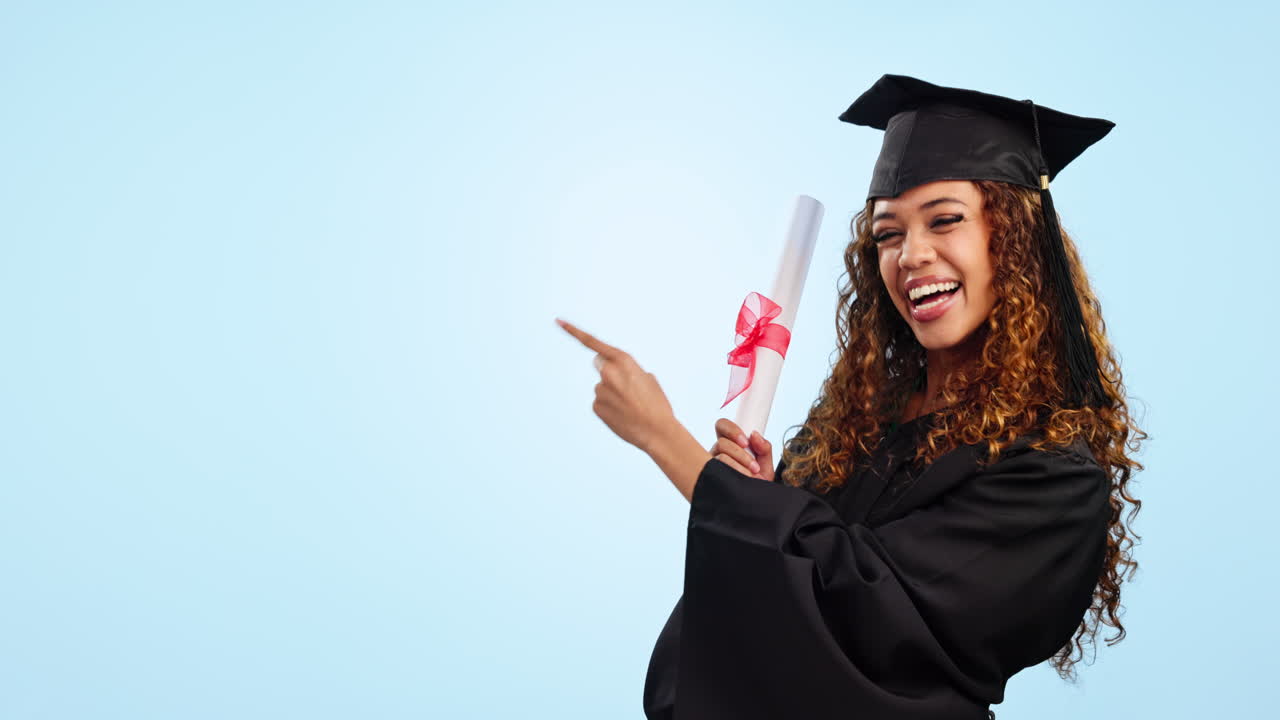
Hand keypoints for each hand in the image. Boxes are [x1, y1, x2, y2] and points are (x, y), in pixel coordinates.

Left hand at [557, 317, 675, 451]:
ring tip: (631, 405)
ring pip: (602, 386)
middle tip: (627, 387)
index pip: (593, 342)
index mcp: (623, 360)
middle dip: (609, 371)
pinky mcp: (596, 406)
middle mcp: (608, 372)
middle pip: (600, 364)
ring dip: (613, 393)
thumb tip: (616, 373)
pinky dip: (610, 407)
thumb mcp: (647, 378)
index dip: (573, 331)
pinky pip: (600, 402)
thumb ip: (628, 370)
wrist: (657, 432)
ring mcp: (600, 390)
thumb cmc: (657, 404)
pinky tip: (623, 414)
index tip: (558, 321)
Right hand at [708, 417, 774, 481]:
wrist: (754, 508)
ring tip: (751, 474)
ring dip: (740, 461)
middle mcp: (717, 454)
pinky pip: (718, 466)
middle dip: (738, 446)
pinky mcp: (708, 476)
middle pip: (720, 440)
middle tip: (751, 457)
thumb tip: (755, 435)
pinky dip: (734, 471)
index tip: (746, 441)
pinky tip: (742, 479)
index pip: (722, 427)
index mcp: (729, 446)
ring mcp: (711, 466)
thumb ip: (764, 448)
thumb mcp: (766, 466)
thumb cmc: (757, 486)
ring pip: (721, 453)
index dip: (732, 429)